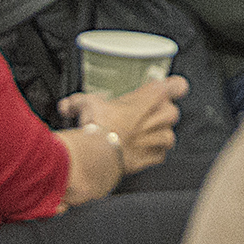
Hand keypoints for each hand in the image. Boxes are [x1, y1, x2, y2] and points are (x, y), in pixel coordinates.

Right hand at [59, 74, 187, 175]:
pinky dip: (151, 154)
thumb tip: (68, 105)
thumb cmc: (97, 127)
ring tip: (139, 137)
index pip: (175, 86)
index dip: (174, 87)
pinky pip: (160, 154)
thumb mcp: (86, 104)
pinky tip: (137, 152)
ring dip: (157, 135)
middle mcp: (159, 116)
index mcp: (149, 97)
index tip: (172, 87)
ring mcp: (159, 138)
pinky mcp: (155, 157)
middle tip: (143, 116)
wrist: (99, 156)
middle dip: (161, 114)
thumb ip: (79, 102)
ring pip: (169, 134)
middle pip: (173, 111)